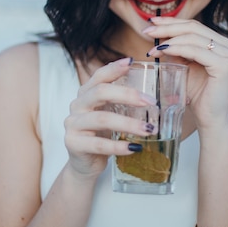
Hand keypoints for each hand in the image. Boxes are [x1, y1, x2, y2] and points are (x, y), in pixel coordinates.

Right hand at [64, 58, 155, 178]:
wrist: (84, 164)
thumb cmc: (101, 135)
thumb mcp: (111, 114)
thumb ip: (124, 103)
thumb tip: (154, 96)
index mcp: (86, 94)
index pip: (99, 76)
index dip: (114, 68)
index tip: (131, 61)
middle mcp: (77, 105)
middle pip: (100, 92)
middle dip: (127, 95)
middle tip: (150, 102)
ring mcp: (73, 124)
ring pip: (102, 119)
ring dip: (129, 124)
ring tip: (149, 129)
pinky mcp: (74, 144)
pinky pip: (99, 144)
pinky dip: (119, 146)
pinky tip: (134, 147)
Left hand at [143, 17, 227, 129]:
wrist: (209, 119)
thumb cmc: (197, 94)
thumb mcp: (185, 65)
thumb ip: (176, 49)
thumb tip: (156, 32)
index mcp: (221, 42)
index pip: (194, 25)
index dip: (171, 21)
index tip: (151, 22)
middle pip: (193, 27)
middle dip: (167, 27)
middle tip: (148, 31)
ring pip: (193, 37)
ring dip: (169, 39)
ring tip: (152, 48)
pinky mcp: (224, 65)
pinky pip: (195, 50)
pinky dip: (177, 48)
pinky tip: (163, 51)